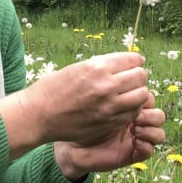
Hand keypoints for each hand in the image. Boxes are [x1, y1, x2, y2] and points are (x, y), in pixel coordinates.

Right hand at [0, 52, 149, 158]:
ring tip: (129, 94)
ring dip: (138, 93)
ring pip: (142, 96)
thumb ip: (102, 66)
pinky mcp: (108, 122)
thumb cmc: (53, 88)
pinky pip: (132, 113)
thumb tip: (123, 64)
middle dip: (138, 76)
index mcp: (97, 67)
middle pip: (141, 77)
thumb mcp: (78, 68)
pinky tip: (123, 107)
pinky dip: (132, 109)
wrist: (39, 115)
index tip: (133, 64)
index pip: (133, 59)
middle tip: (131, 79)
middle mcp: (106, 85)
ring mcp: (108, 106)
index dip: (135, 61)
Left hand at [53, 92, 165, 179]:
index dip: (143, 92)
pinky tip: (134, 140)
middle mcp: (133, 118)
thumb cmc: (76, 116)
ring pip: (159, 129)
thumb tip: (123, 68)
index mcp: (126, 102)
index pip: (145, 93)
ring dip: (151, 125)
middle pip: (156, 109)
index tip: (128, 93)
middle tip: (135, 112)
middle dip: (149, 109)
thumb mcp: (91, 95)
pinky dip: (146, 145)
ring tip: (135, 127)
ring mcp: (134, 135)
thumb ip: (107, 83)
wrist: (67, 143)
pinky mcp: (131, 153)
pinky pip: (149, 150)